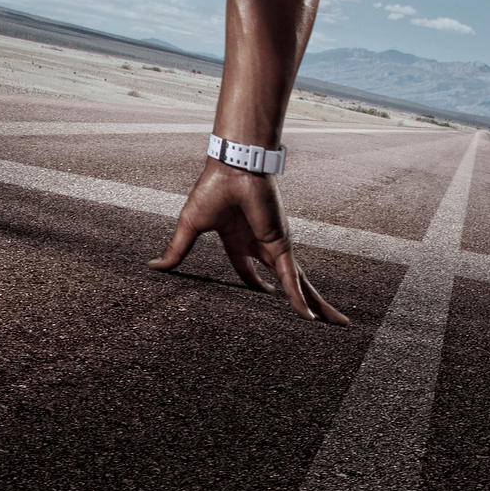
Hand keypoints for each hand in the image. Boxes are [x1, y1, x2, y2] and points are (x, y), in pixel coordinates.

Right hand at [148, 160, 348, 323]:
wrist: (235, 166)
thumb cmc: (213, 187)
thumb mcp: (190, 227)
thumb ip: (177, 250)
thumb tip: (154, 266)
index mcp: (238, 240)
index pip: (247, 270)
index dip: (254, 285)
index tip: (262, 295)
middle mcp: (260, 244)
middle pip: (282, 281)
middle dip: (296, 299)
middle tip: (312, 319)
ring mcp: (275, 247)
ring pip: (297, 283)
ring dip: (314, 304)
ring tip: (334, 324)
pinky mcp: (282, 246)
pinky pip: (291, 279)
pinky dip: (299, 299)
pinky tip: (309, 317)